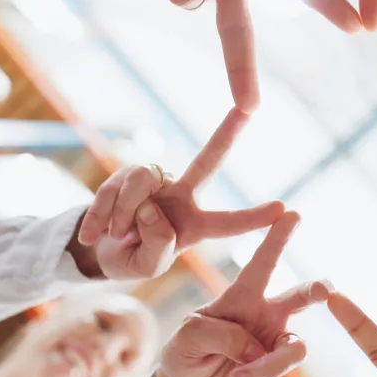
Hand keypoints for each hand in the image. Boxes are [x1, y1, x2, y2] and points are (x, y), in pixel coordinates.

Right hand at [77, 108, 284, 279]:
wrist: (99, 249)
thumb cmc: (134, 259)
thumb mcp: (147, 267)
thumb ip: (156, 247)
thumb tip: (153, 209)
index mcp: (197, 224)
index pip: (229, 222)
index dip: (254, 217)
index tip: (283, 209)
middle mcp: (182, 195)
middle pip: (209, 159)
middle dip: (227, 133)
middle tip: (247, 110)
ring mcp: (156, 181)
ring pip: (141, 182)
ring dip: (122, 214)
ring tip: (116, 235)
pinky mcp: (127, 174)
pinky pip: (113, 188)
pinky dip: (100, 215)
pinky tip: (93, 234)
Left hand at [157, 211, 331, 376]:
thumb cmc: (185, 352)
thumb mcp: (190, 335)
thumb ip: (221, 334)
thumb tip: (257, 349)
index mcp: (241, 296)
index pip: (262, 263)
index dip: (276, 238)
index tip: (291, 214)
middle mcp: (265, 315)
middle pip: (300, 296)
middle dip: (315, 289)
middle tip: (325, 289)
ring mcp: (273, 341)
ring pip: (295, 345)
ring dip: (274, 360)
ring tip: (240, 376)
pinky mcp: (275, 367)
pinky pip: (281, 368)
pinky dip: (261, 374)